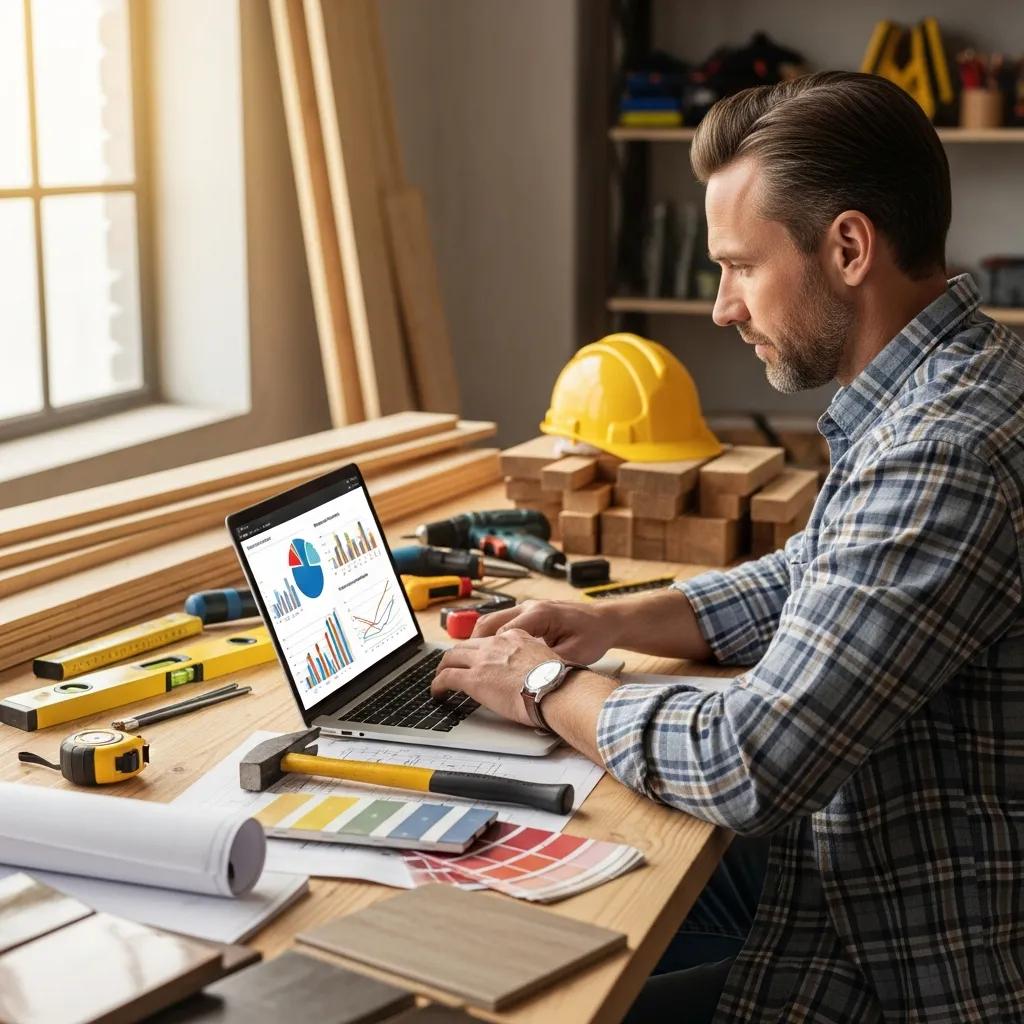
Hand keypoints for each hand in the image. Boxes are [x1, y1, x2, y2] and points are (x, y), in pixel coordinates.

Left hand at [430, 628, 561, 726]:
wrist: (556, 689)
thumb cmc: (558, 681)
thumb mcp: (547, 658)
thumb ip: (534, 660)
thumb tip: (533, 675)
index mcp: (516, 636)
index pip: (489, 639)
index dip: (479, 650)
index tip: (477, 659)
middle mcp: (497, 643)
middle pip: (465, 645)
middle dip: (455, 656)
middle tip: (452, 667)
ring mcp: (483, 660)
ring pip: (451, 657)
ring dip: (442, 668)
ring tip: (440, 679)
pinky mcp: (474, 679)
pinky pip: (446, 677)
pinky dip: (438, 684)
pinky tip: (437, 693)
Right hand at [469, 599, 616, 664]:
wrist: (607, 620)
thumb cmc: (594, 635)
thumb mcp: (573, 656)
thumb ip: (545, 663)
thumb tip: (523, 679)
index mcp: (539, 614)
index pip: (500, 632)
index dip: (483, 651)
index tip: (470, 667)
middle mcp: (529, 607)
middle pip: (488, 622)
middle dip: (472, 644)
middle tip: (460, 665)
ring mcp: (528, 608)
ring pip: (492, 620)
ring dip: (480, 640)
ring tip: (470, 661)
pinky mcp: (530, 614)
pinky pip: (502, 623)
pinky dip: (492, 637)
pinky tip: (490, 655)